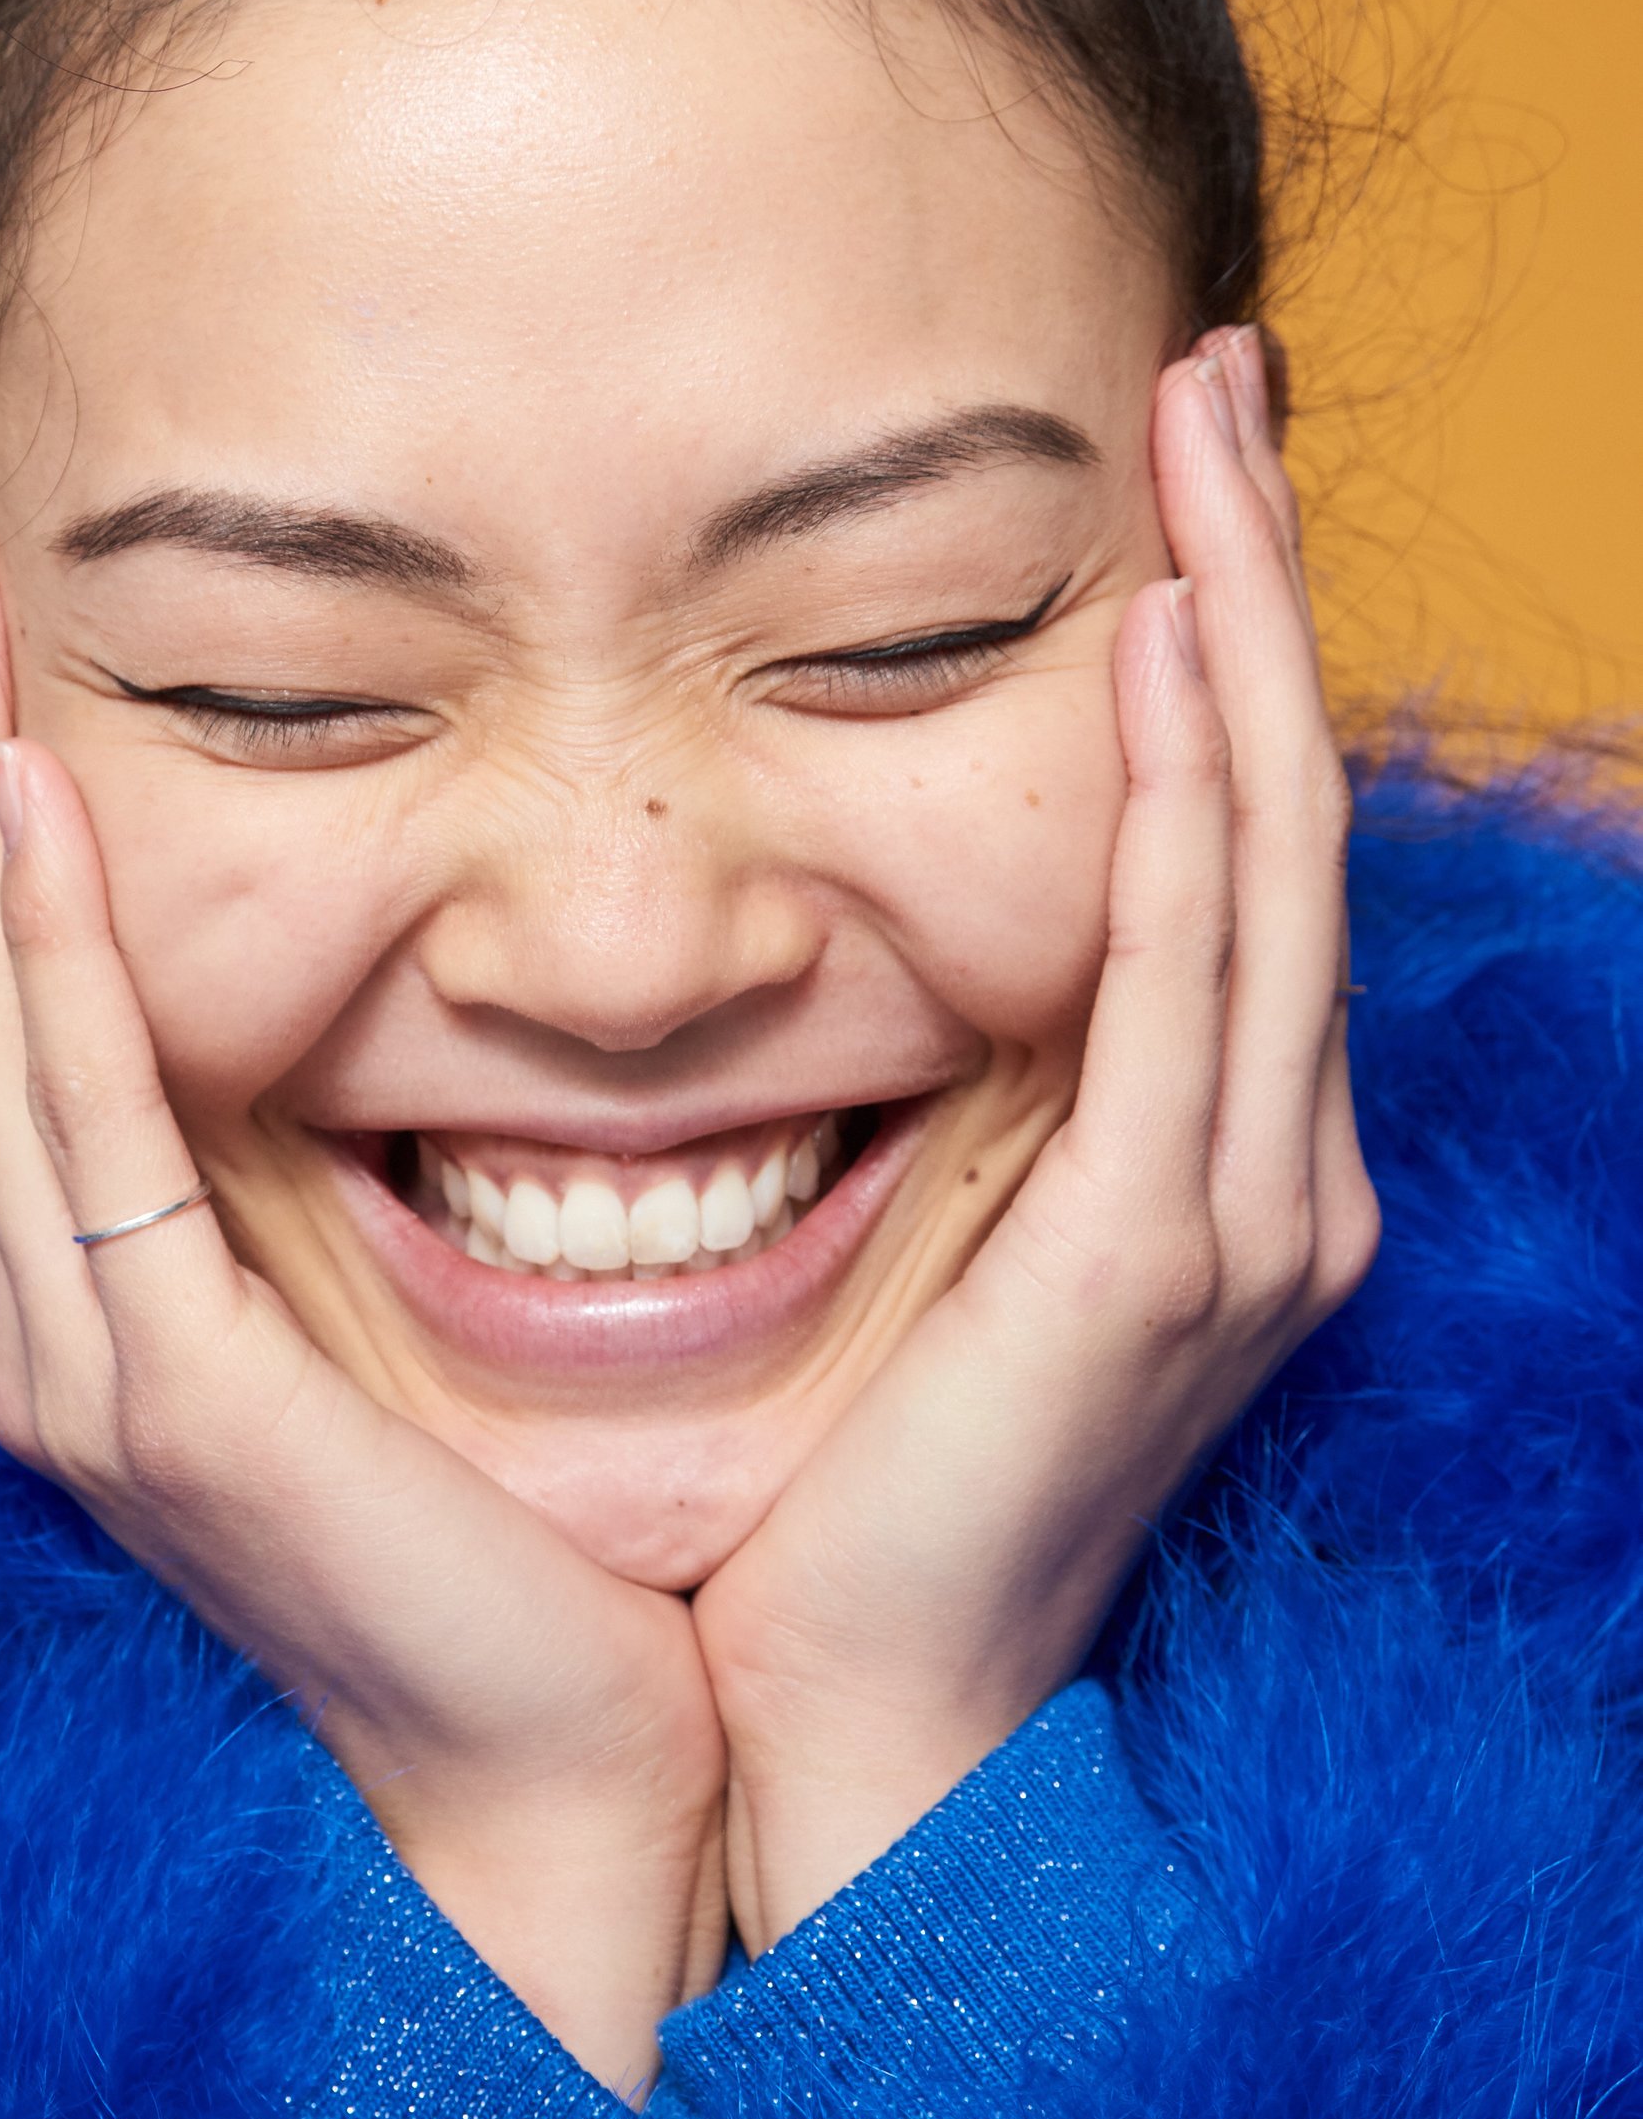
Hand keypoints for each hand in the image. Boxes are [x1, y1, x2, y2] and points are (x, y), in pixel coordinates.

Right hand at [0, 512, 727, 2091]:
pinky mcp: (163, 1401)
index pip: (37, 1019)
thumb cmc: (538, 1579)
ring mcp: (90, 1369)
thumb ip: (349, 1206)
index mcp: (121, 1315)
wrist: (573, 1801)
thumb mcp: (412, 1346)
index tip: (8, 641)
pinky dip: (53, 960)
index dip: (1, 826)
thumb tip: (391, 1036)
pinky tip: (40, 805)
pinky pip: (86, 1133)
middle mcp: (65, 1331)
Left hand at [696, 327, 1379, 1957]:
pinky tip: (1173, 640)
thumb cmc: (839, 1516)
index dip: (1217, 670)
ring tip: (1211, 436)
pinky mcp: (1159, 1256)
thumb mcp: (917, 1270)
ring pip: (1270, 862)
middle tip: (1218, 384)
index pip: (1222, 871)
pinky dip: (1199, 800)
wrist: (848, 1733)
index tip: (1164, 495)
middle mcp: (1255, 1179)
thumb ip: (943, 1117)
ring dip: (1247, 633)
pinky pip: (1196, 976)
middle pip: (1279, 824)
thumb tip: (854, 958)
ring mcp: (1233, 1217)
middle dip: (1257, 591)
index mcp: (1192, 1179)